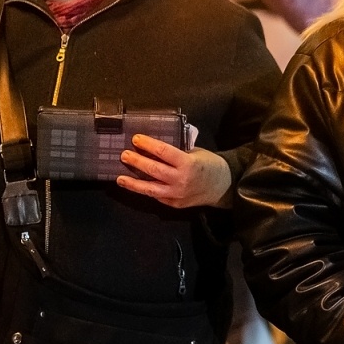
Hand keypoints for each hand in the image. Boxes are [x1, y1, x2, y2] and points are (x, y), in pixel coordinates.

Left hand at [118, 135, 233, 208]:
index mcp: (188, 163)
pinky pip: (157, 197)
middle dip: (136, 161)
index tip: (135, 139)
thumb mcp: (196, 152)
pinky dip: (146, 191)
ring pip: (150, 189)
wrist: (223, 186)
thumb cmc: (209, 164)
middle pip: (153, 169)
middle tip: (124, 155)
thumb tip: (155, 148)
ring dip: (133, 183)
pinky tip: (136, 186)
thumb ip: (177, 151)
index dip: (147, 144)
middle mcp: (181, 180)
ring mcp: (177, 194)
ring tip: (120, 178)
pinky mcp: (175, 204)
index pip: (163, 151)